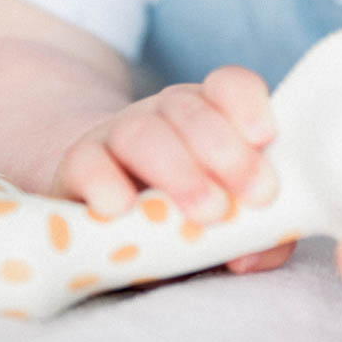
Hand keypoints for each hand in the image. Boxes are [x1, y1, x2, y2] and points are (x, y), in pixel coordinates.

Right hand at [53, 68, 292, 276]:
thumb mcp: (224, 226)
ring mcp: (115, 136)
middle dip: (225, 152)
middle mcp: (162, 116)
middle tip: (252, 197)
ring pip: (141, 132)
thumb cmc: (179, 218)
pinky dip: (104, 182)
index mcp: (206, 116)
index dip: (247, 104)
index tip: (265, 137)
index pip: (228, 86)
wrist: (104, 213)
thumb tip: (251, 255)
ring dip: (178, 170)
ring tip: (205, 212)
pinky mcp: (76, 168)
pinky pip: (86, 163)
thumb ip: (254, 237)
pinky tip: (122, 208)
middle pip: (189, 110)